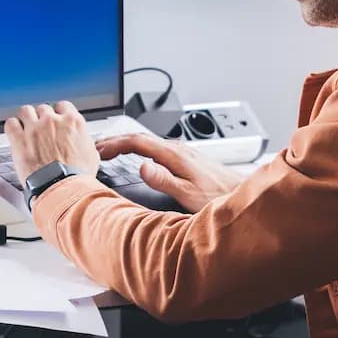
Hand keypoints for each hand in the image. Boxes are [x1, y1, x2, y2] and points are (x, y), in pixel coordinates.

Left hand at [5, 101, 101, 180]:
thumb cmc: (76, 176)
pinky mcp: (19, 139)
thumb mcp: (91, 156)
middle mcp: (53, 121)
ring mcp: (34, 128)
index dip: (58, 113)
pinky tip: (15, 133)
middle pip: (43, 108)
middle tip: (42, 130)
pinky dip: (12, 127)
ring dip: (26, 118)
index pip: (63, 106)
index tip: (57, 120)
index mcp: (72, 122)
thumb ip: (85, 143)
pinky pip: (11, 124)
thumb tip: (84, 144)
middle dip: (42, 118)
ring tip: (26, 128)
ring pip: (26, 111)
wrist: (61, 188)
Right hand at [95, 131, 242, 212]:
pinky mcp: (186, 159)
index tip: (97, 150)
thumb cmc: (219, 198)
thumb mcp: (189, 194)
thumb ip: (164, 180)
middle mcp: (178, 150)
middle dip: (115, 141)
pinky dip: (139, 150)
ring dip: (126, 145)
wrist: (243, 195)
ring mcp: (182, 153)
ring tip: (110, 151)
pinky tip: (137, 158)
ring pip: (147, 143)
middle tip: (95, 148)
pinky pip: (155, 149)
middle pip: (140, 138)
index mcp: (175, 155)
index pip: (137, 142)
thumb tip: (142, 167)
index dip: (114, 144)